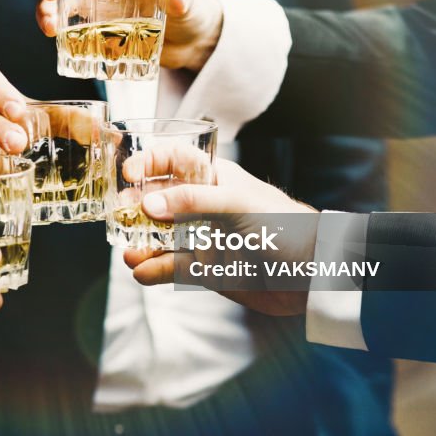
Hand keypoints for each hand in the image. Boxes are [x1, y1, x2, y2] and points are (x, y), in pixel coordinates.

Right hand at [32, 0, 223, 71]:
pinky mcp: (94, 28)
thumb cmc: (192, 10)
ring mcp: (94, 4)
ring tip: (49, 28)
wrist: (192, 41)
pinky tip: (54, 39)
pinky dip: (54, 29)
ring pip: (57, 0)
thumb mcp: (189, 3)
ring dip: (44, 9)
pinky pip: (65, 26)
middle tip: (50, 0)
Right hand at [124, 158, 317, 315]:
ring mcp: (204, 238)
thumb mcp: (238, 205)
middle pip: (159, 200)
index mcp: (215, 179)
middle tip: (119, 216)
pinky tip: (141, 272)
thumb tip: (148, 205)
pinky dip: (154, 270)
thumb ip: (192, 203)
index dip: (150, 162)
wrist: (316, 275)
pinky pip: (173, 268)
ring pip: (161, 237)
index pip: (175, 159)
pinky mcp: (207, 270)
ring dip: (140, 242)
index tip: (129, 174)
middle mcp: (205, 206)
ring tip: (126, 252)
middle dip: (136, 207)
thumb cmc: (286, 226)